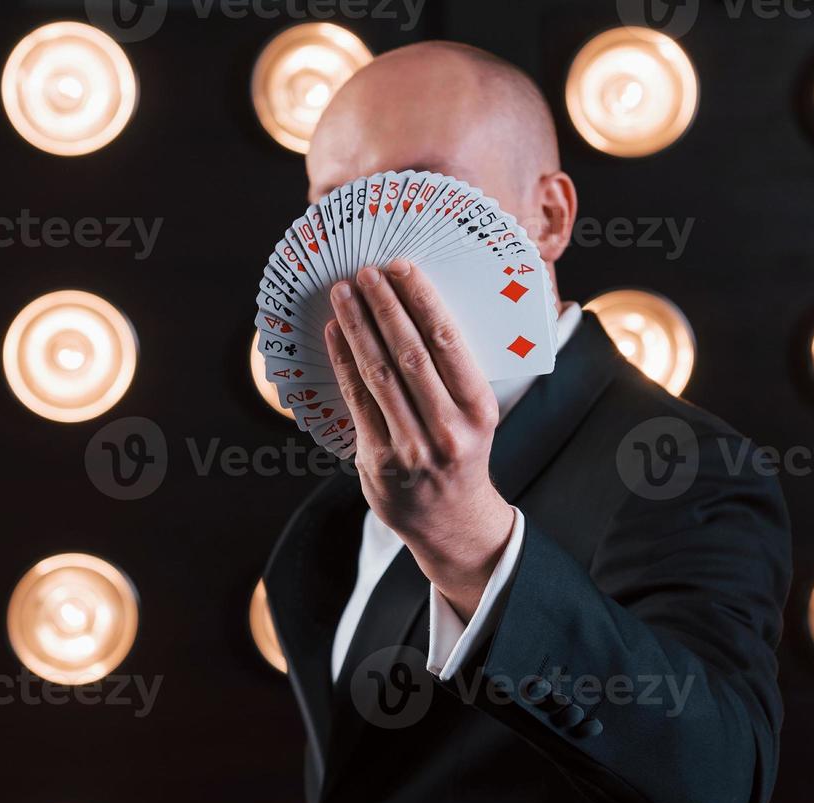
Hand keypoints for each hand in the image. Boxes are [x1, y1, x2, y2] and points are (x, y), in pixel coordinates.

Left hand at [325, 260, 514, 619]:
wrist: (450, 522)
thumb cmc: (460, 455)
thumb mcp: (476, 418)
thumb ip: (455, 375)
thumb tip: (421, 310)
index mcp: (479, 411)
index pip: (449, 344)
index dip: (422, 302)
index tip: (403, 268)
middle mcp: (447, 430)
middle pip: (410, 354)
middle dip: (385, 306)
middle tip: (367, 272)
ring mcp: (411, 448)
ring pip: (379, 374)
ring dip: (358, 327)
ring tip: (344, 294)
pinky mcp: (378, 461)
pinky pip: (356, 400)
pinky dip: (343, 361)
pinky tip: (334, 334)